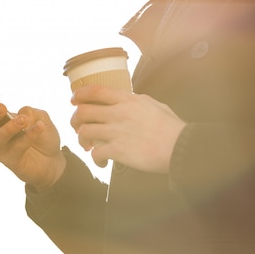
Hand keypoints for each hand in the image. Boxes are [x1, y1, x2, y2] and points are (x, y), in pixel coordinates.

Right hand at [0, 88, 65, 190]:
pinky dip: (29, 136)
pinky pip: (17, 147)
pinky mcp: (12, 162)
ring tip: (24, 120)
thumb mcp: (40, 117)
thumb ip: (30, 111)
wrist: (53, 161)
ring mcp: (0, 150)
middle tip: (2, 107)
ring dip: (10, 127)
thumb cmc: (41, 136)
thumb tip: (21, 114)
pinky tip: (40, 127)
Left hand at [70, 85, 185, 172]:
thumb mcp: (155, 105)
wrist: (181, 147)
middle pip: (83, 111)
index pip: (96, 90)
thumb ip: (137, 102)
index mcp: (128, 100)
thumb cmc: (172, 128)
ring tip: (88, 147)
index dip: (80, 94)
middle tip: (77, 128)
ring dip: (82, 140)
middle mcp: (119, 113)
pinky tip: (101, 162)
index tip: (74, 100)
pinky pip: (95, 154)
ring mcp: (117, 131)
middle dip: (75, 120)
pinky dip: (95, 159)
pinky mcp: (118, 150)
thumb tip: (130, 100)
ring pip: (84, 132)